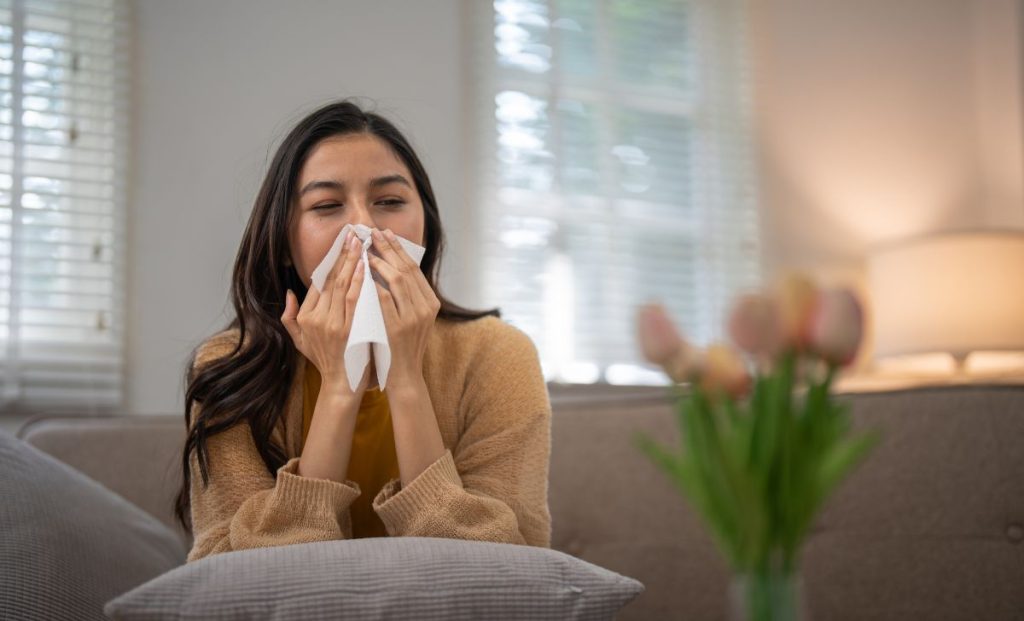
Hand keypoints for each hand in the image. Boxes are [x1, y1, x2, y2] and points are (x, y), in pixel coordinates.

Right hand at [281, 231, 370, 399]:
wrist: (342, 385)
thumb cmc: (326, 362)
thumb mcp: (301, 341)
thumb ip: (290, 318)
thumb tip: (289, 292)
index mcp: (306, 317)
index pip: (318, 282)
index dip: (330, 261)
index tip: (341, 244)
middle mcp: (316, 318)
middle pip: (330, 278)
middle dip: (342, 253)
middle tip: (352, 233)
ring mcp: (332, 324)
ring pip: (341, 285)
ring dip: (351, 261)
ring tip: (360, 242)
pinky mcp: (348, 330)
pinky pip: (354, 299)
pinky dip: (358, 281)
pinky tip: (365, 265)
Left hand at [366, 228, 439, 385]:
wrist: (404, 376)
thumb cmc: (402, 346)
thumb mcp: (412, 318)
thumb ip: (407, 295)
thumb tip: (392, 266)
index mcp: (430, 303)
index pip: (414, 268)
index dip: (398, 248)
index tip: (385, 233)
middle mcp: (426, 308)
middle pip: (406, 269)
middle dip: (388, 248)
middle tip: (373, 232)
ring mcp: (413, 318)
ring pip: (398, 281)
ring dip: (381, 262)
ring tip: (366, 250)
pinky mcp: (398, 328)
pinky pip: (385, 300)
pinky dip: (375, 284)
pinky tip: (363, 273)